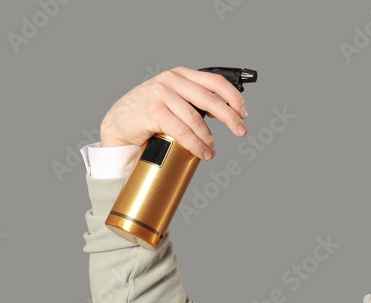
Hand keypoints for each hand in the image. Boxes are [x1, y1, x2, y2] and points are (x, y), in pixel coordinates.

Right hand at [100, 66, 248, 159]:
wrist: (119, 122)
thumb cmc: (149, 113)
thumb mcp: (174, 100)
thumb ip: (194, 100)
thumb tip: (224, 114)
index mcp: (181, 75)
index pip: (215, 81)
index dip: (233, 97)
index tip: (244, 113)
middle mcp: (171, 80)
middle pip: (210, 99)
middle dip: (230, 118)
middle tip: (241, 131)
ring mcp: (160, 93)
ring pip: (196, 119)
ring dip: (208, 139)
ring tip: (211, 151)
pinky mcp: (152, 110)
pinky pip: (181, 130)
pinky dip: (195, 144)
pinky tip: (201, 152)